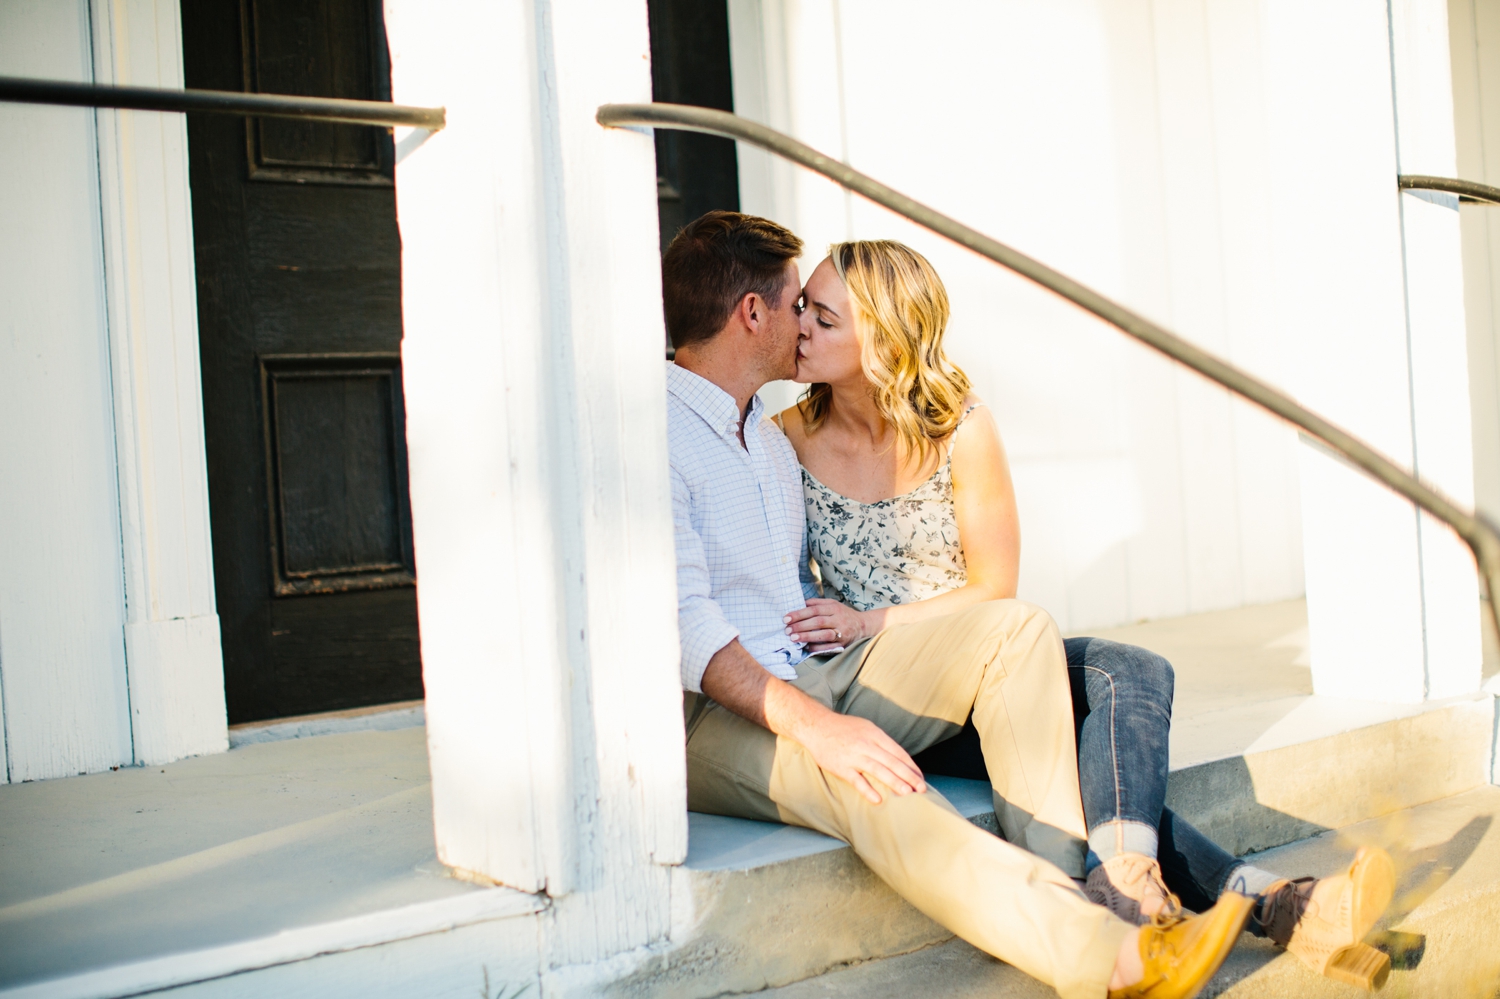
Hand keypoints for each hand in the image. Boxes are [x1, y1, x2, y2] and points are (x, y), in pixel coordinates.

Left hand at [785, 597, 869, 651]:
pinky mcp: (843, 644)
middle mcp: (838, 619)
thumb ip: (816, 603)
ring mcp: (842, 632)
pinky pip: (829, 647)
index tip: (786, 618)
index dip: (799, 614)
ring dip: (807, 636)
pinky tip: (806, 647)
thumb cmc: (843, 614)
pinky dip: (817, 647)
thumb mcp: (832, 604)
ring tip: (793, 638)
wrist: (863, 626)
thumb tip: (799, 603)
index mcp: (834, 608)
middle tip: (787, 630)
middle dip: (801, 626)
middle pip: (818, 622)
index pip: (814, 609)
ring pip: (823, 634)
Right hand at [791, 708, 926, 803]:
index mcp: (875, 734)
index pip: (898, 752)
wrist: (816, 725)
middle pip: (892, 762)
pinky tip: (878, 799)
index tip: (921, 778)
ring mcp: (853, 756)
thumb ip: (881, 742)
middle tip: (922, 789)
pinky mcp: (840, 766)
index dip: (911, 766)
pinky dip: (867, 790)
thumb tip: (898, 759)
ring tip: (907, 793)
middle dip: (909, 776)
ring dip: (894, 782)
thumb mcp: (866, 728)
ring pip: (878, 770)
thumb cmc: (844, 729)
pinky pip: (856, 780)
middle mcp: (866, 744)